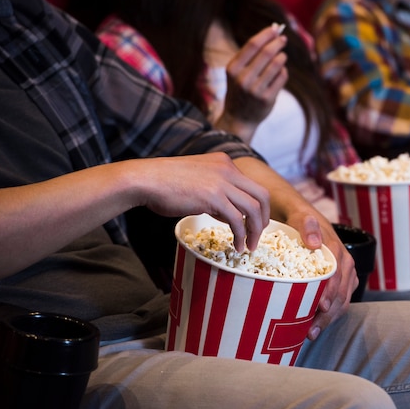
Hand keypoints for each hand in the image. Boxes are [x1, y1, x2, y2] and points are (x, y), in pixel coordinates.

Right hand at [138, 153, 269, 251]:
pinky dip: (241, 235)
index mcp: (224, 163)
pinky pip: (238, 220)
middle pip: (262, 195)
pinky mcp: (214, 197)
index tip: (256, 223)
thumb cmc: (165, 183)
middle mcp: (228, 169)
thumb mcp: (198, 181)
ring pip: (254, 208)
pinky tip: (237, 245)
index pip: (253, 185)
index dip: (259, 206)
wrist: (145, 179)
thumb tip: (227, 214)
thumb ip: (216, 193)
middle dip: (264, 218)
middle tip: (259, 235)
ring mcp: (222, 182)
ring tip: (250, 246)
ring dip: (255, 231)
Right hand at [215, 25, 288, 141]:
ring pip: (277, 64)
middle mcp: (243, 79)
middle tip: (283, 39)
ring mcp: (255, 90)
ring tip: (282, 56)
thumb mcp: (236, 72)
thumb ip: (250, 55)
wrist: (238, 118)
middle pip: (266, 53)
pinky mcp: (267, 99)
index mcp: (233, 68)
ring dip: (282, 57)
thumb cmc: (240, 89)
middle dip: (277, 43)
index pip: (252, 45)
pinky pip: (281, 77)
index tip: (275, 29)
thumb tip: (272, 33)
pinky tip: (280, 72)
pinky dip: (283, 71)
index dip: (266, 34)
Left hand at [284, 212, 357, 339]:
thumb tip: (316, 242)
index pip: (337, 275)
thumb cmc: (299, 219)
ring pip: (342, 301)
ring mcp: (344, 274)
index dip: (331, 292)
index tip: (321, 307)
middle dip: (328, 314)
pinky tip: (315, 326)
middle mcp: (345, 264)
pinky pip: (339, 302)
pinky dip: (329, 316)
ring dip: (328, 319)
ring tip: (311, 334)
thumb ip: (307, 226)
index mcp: (337, 250)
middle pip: (341, 293)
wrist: (301, 218)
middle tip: (311, 331)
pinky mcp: (340, 282)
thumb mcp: (300, 217)